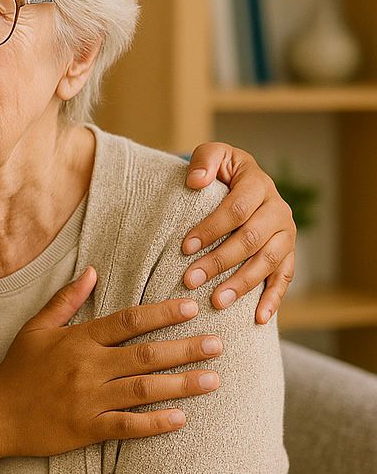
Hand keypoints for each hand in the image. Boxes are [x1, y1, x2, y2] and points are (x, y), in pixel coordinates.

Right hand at [0, 267, 222, 458]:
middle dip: (184, 348)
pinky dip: (155, 422)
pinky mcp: (86, 428)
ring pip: (142, 389)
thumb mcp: (36, 327)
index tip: (191, 307)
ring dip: (181, 384)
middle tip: (217, 344)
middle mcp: (87, 366)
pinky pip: (127, 425)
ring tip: (212, 379)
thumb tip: (92, 271)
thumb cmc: (17, 369)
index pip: (127, 321)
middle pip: (144, 354)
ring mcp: (88, 399)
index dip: (161, 313)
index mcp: (78, 339)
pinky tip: (181, 418)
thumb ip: (66, 299)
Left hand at [182, 143, 295, 323]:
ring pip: (268, 262)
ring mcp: (286, 234)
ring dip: (242, 284)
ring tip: (216, 301)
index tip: (185, 247)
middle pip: (251, 239)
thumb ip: (204, 161)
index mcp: (258, 184)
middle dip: (219, 261)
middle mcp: (278, 209)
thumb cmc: (221, 169)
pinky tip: (258, 318)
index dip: (211, 228)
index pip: (237, 209)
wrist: (242, 179)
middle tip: (191, 280)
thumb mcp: (213, 154)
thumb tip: (195, 181)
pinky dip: (273, 299)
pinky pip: (284, 278)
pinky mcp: (287, 253)